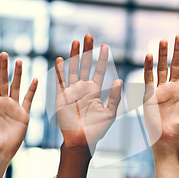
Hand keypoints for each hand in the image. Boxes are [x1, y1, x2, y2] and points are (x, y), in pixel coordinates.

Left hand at [0, 52, 37, 162]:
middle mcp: (3, 102)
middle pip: (3, 81)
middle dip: (3, 67)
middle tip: (3, 53)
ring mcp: (14, 107)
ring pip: (16, 86)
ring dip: (18, 74)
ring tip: (19, 61)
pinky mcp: (24, 114)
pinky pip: (28, 99)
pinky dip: (32, 90)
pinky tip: (35, 79)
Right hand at [55, 35, 121, 150]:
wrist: (81, 141)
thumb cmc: (97, 129)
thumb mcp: (110, 113)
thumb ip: (114, 97)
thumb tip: (119, 81)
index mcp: (95, 91)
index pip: (100, 70)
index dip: (102, 58)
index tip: (105, 45)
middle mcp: (83, 88)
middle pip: (85, 64)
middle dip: (87, 51)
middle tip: (89, 36)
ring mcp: (71, 91)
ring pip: (72, 69)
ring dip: (74, 55)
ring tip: (76, 42)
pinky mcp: (61, 97)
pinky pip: (60, 82)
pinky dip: (59, 71)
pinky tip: (60, 60)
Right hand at [143, 35, 178, 177]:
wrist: (169, 143)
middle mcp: (173, 88)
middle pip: (176, 64)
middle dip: (177, 50)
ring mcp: (161, 91)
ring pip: (162, 68)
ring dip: (162, 55)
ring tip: (163, 40)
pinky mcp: (150, 96)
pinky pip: (148, 79)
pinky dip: (148, 67)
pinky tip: (148, 56)